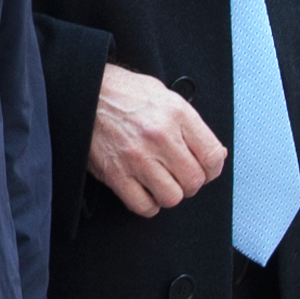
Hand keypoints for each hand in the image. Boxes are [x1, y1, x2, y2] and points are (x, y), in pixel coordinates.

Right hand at [88, 66, 226, 217]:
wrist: (85, 92)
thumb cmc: (123, 93)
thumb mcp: (165, 96)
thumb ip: (191, 125)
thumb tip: (215, 154)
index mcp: (176, 114)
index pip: (213, 156)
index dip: (212, 168)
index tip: (205, 169)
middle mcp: (159, 136)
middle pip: (194, 181)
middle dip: (190, 182)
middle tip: (179, 174)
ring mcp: (137, 157)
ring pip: (172, 197)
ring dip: (169, 193)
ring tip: (161, 182)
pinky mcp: (116, 174)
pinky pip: (143, 206)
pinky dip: (148, 204)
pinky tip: (145, 190)